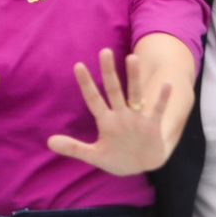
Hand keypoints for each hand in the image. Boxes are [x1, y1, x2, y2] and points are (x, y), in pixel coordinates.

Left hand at [48, 49, 173, 175]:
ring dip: (133, 78)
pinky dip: (162, 99)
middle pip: (113, 90)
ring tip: (132, 58)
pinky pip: (157, 110)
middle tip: (105, 51)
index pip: (93, 99)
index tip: (78, 65)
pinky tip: (166, 84)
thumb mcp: (94, 156)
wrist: (143, 165)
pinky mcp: (152, 126)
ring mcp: (137, 118)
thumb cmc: (117, 158)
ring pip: (135, 94)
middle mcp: (121, 115)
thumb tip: (49, 142)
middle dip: (109, 72)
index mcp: (106, 121)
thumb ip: (73, 148)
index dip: (86, 84)